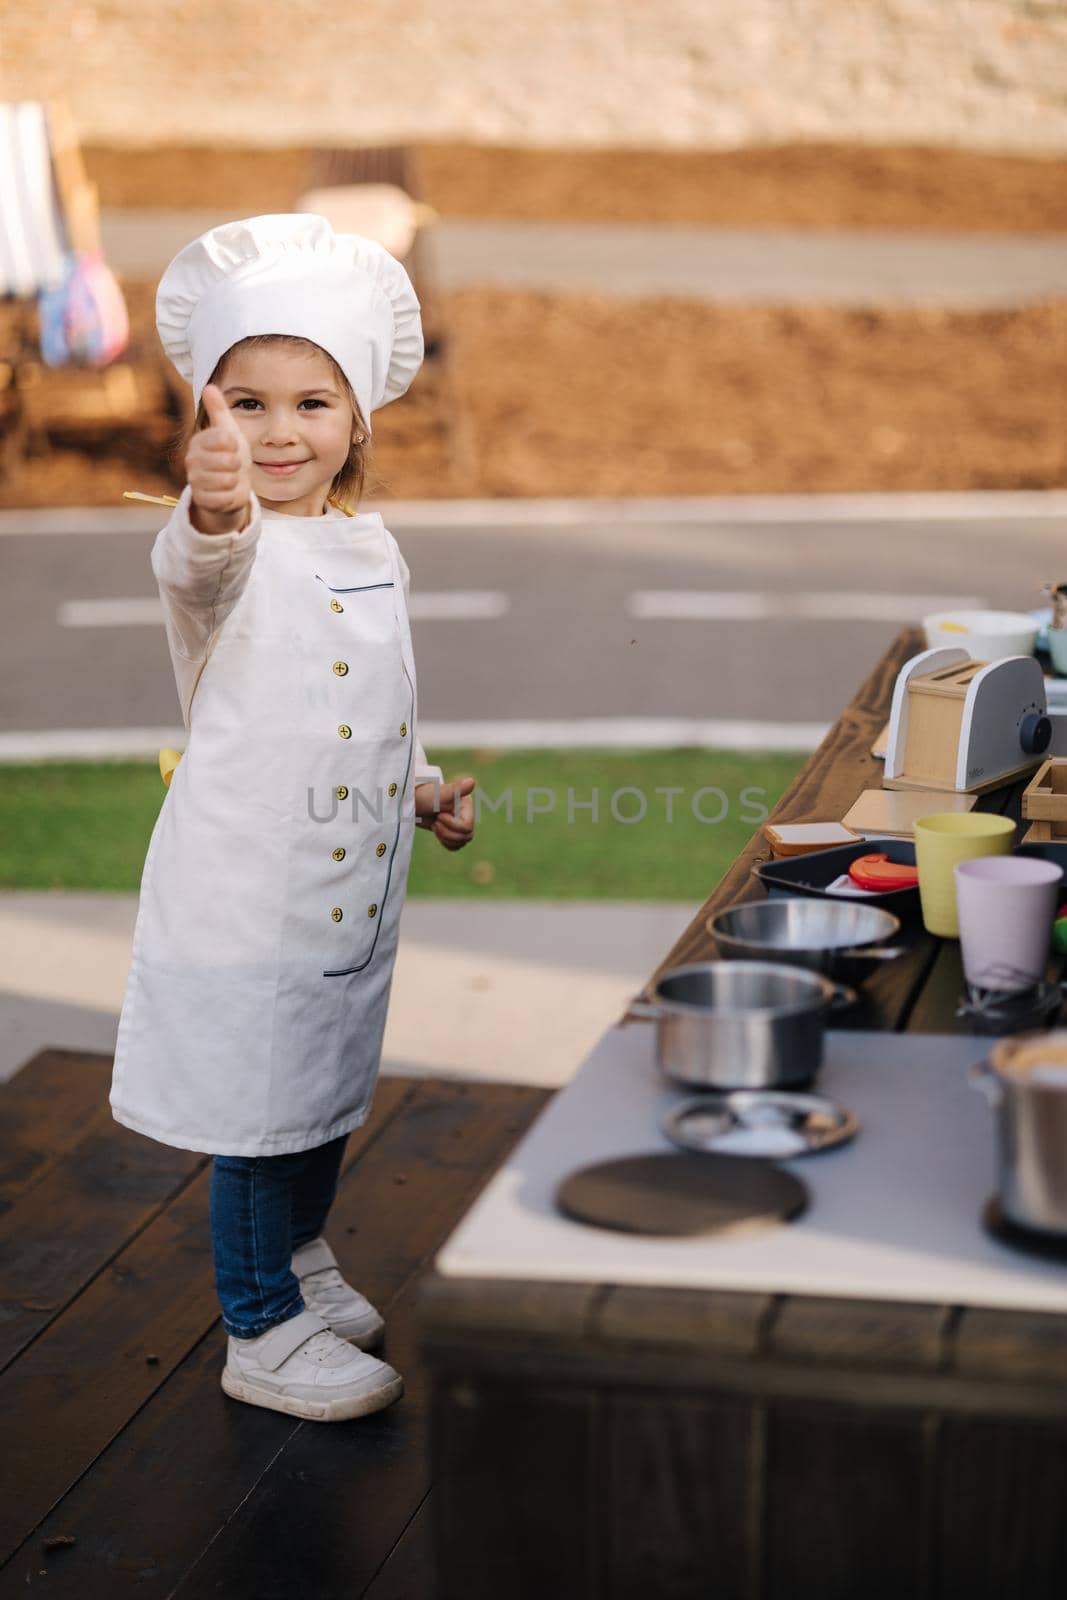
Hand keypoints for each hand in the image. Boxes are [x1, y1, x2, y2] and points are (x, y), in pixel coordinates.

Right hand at [186, 382, 252, 534]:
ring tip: (229, 478)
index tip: (232, 447)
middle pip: (228, 461)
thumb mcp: (229, 431)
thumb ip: (219, 410)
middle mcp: (192, 460)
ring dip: (235, 481)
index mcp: (199, 441)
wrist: (231, 487)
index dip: (234, 445)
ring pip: (227, 480)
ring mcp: (195, 481)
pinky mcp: (201, 500)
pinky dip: (231, 496)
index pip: (224, 438)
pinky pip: (224, 498)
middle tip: (232, 466)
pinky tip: (226, 492)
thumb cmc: (230, 456)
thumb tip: (209, 387)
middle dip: (237, 465)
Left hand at [414, 775, 475, 850]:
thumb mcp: (439, 794)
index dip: (452, 825)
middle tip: (435, 822)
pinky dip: (446, 842)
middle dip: (447, 832)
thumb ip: (456, 789)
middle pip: (466, 836)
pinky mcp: (452, 832)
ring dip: (445, 837)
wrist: (413, 802)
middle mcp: (466, 815)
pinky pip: (455, 846)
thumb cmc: (424, 796)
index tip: (439, 814)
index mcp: (466, 806)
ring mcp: (459, 825)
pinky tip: (437, 831)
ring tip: (435, 825)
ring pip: (461, 842)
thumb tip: (471, 782)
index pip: (467, 827)